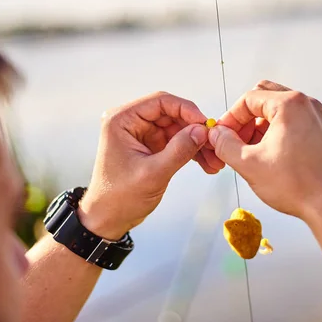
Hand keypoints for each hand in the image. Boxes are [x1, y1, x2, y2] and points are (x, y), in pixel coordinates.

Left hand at [78, 91, 222, 239]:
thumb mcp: (152, 174)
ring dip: (196, 142)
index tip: (205, 123)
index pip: (160, 102)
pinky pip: (175, 141)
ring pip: (177, 128)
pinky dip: (190, 150)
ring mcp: (141, 135)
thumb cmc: (118, 198)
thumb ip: (179, 150)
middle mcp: (130, 123)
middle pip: (172, 114)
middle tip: (213, 144)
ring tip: (213, 159)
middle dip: (195, 129)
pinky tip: (205, 162)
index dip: (186, 110)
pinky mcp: (149, 147)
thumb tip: (201, 131)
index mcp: (122, 120)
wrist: (108, 219)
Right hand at [208, 80, 321, 220]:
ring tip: (248, 151)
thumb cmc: (296, 185)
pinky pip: (290, 121)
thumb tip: (216, 135)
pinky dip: (274, 131)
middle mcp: (306, 105)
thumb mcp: (249, 164)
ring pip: (277, 110)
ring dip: (258, 125)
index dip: (230, 117)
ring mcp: (315, 117)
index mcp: (290, 105)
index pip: (249, 99)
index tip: (222, 135)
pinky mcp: (320, 131)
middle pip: (264, 97)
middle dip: (245, 118)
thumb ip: (225, 144)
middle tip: (234, 140)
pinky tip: (266, 155)